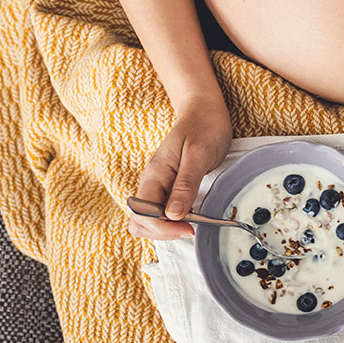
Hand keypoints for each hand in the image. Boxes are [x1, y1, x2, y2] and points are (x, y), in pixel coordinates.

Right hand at [129, 97, 231, 239]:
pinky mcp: (168, 187)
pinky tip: (190, 217)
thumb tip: (173, 215)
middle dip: (161, 232)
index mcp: (154, 174)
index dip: (163, 227)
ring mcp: (158, 185)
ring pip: (148, 220)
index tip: (189, 228)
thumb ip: (185, 184)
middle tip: (190, 228)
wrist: (204, 110)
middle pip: (140, 221)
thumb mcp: (198, 154)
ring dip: (165, 229)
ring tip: (191, 223)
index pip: (143, 214)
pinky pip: (161, 212)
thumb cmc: (203, 127)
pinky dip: (171, 221)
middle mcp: (151, 182)